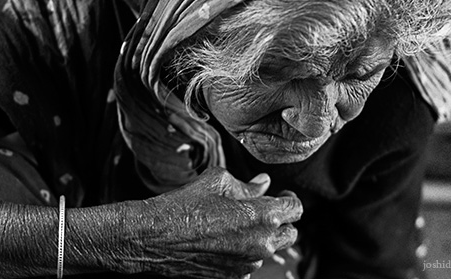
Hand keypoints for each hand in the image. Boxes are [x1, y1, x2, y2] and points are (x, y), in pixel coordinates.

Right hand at [117, 167, 302, 278]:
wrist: (154, 237)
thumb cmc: (184, 205)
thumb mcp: (218, 181)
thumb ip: (247, 184)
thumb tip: (264, 183)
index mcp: (262, 216)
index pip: (296, 209)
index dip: (290, 199)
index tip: (283, 196)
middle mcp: (261, 244)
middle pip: (290, 234)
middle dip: (280, 220)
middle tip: (262, 209)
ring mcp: (248, 264)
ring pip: (270, 250)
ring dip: (262, 237)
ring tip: (236, 223)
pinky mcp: (234, 277)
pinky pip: (251, 263)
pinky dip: (245, 252)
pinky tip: (224, 240)